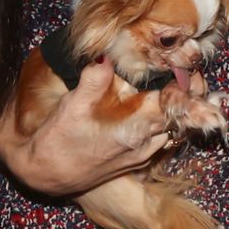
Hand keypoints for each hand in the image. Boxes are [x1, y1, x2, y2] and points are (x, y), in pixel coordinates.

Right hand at [16, 58, 176, 197]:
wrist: (45, 175)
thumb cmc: (58, 142)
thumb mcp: (73, 105)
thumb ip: (94, 78)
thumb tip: (108, 53)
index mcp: (137, 129)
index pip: (176, 103)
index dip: (183, 82)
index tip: (181, 63)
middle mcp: (146, 145)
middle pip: (180, 117)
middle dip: (182, 94)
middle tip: (177, 69)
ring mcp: (142, 155)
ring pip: (172, 129)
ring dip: (173, 110)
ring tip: (166, 87)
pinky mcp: (135, 161)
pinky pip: (160, 139)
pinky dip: (162, 123)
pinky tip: (150, 109)